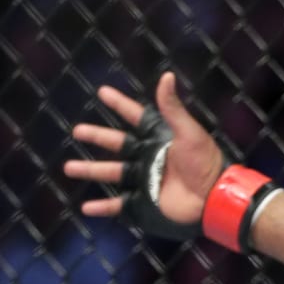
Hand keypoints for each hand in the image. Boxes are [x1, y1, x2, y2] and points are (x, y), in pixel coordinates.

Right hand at [64, 71, 224, 225]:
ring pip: (112, 172)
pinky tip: (86, 208)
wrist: (214, 198)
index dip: (120, 104)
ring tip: (69, 167)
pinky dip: (103, 207)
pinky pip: (119, 205)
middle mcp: (149, 157)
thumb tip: (166, 76)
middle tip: (77, 130)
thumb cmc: (205, 163)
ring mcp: (145, 180)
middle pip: (117, 144)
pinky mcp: (145, 202)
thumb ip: (173, 107)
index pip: (136, 117)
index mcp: (160, 138)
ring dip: (90, 170)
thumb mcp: (189, 132)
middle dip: (97, 136)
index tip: (102, 92)